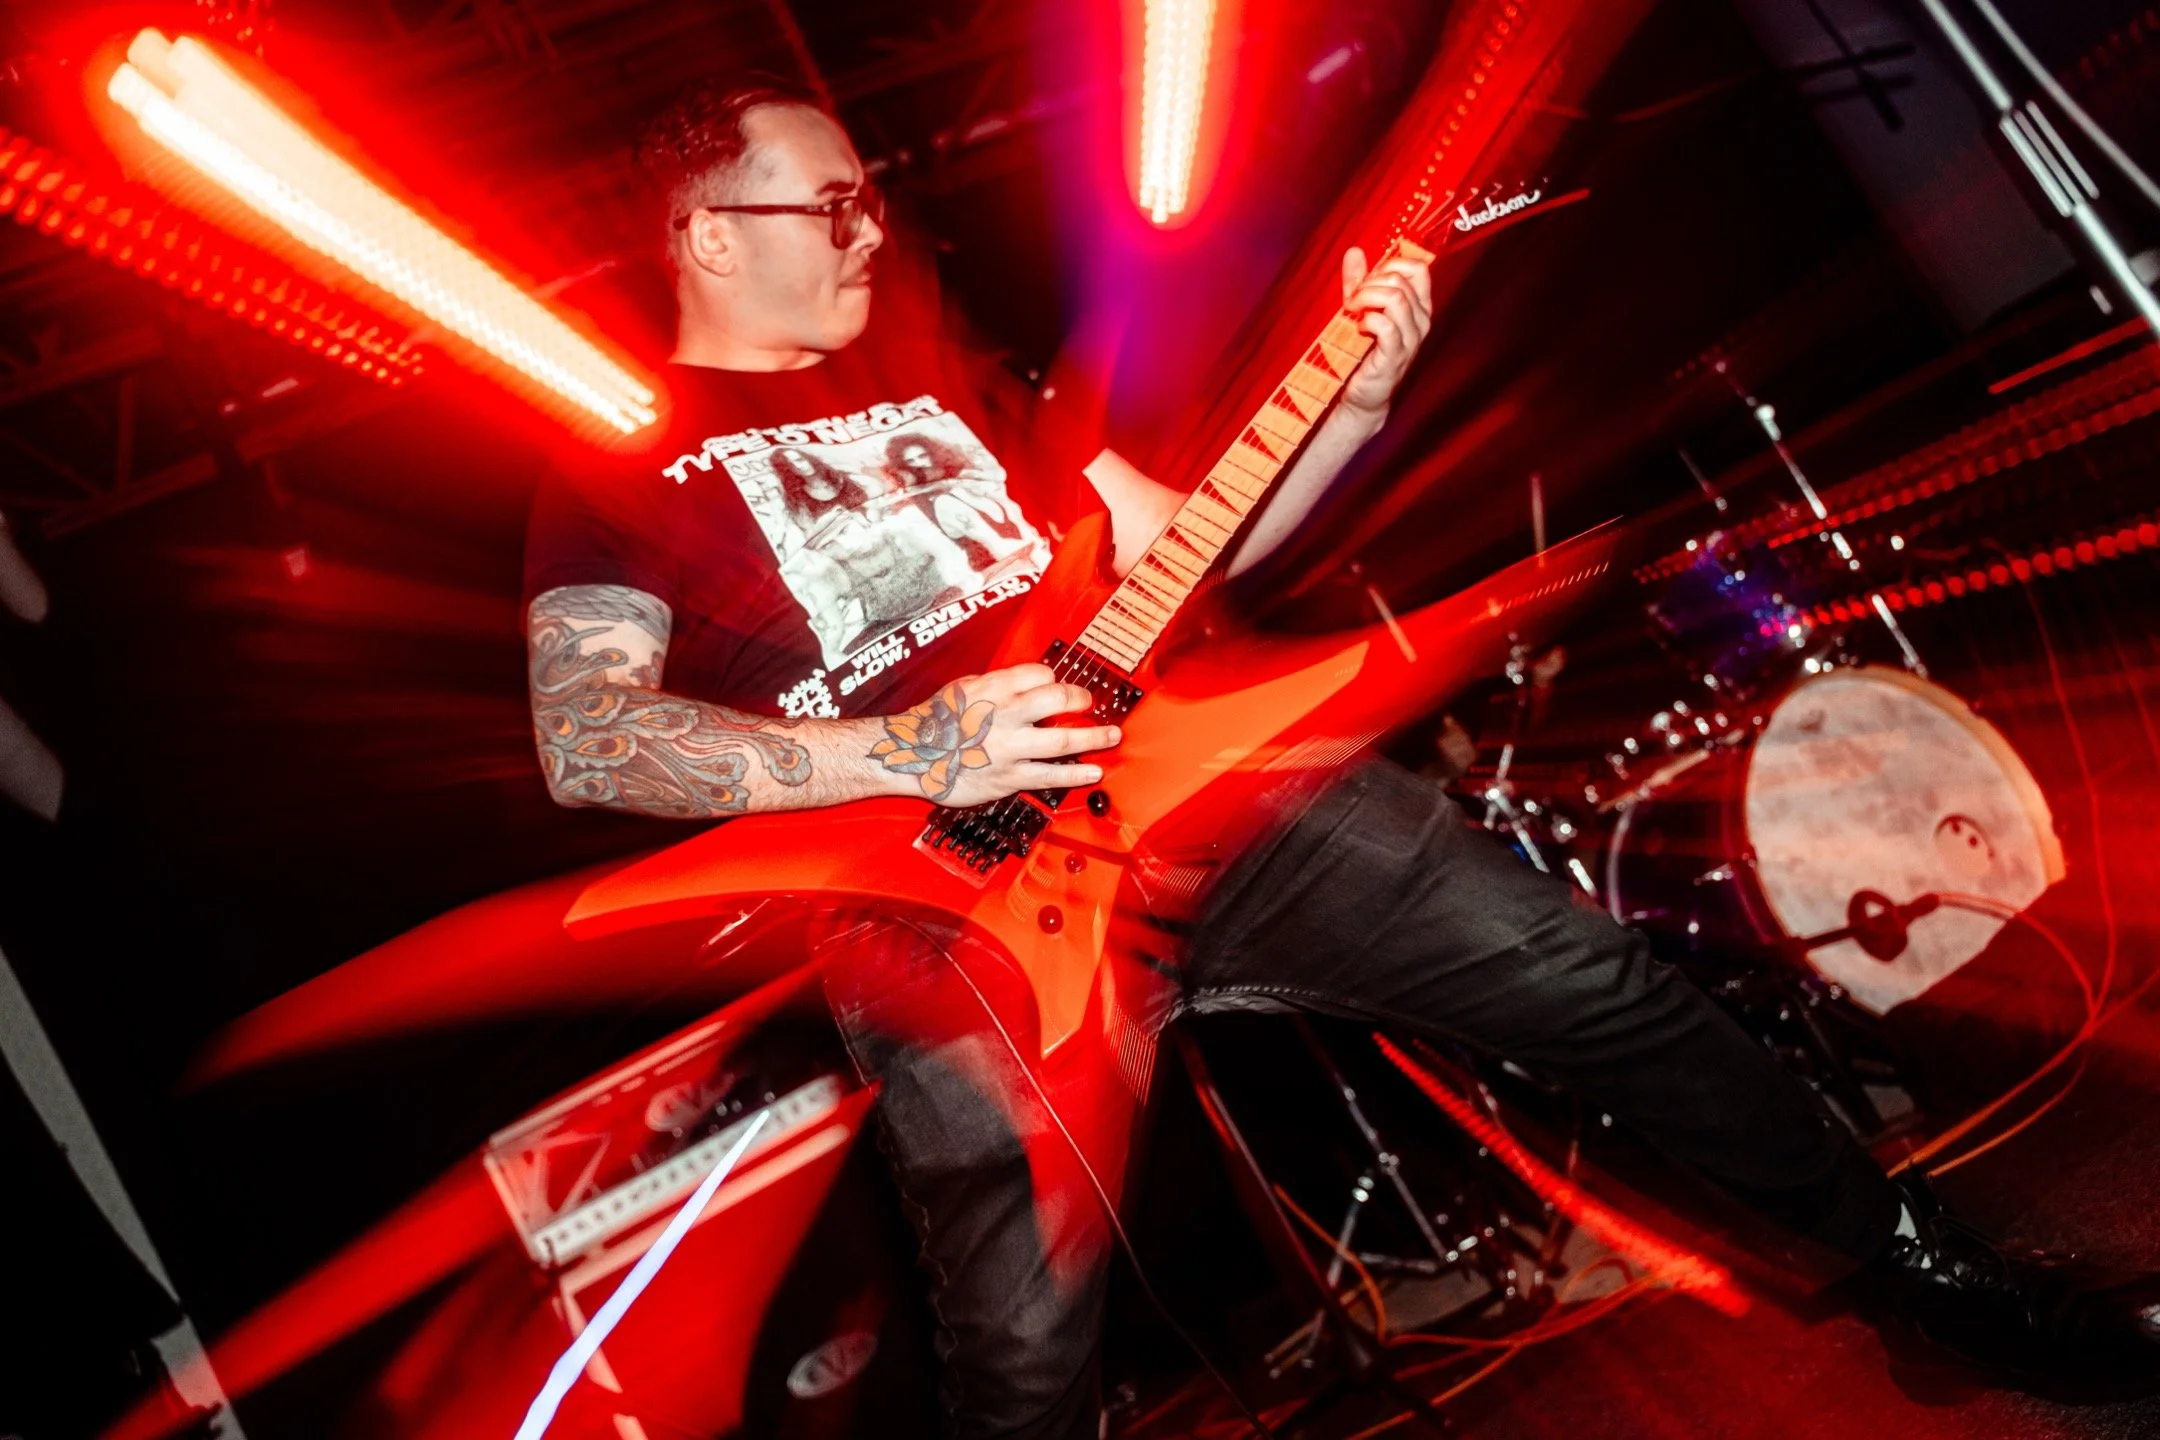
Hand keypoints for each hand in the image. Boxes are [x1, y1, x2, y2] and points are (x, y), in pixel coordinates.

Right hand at [872, 663, 1119, 807]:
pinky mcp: (1009, 777)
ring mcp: (1010, 747)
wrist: (909, 757)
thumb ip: (996, 684)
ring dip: (1093, 737)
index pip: (1040, 674)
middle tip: (1090, 704)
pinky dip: (1076, 774)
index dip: (1053, 679)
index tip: (1057, 687)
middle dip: (1081, 700)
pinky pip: (1050, 775)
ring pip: (1063, 739)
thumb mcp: (962, 687)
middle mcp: (1006, 714)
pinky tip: (1094, 772)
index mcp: (993, 687)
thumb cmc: (933, 722)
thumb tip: (1026, 681)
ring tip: (1112, 736)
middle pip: (1058, 699)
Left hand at [1336, 245, 1433, 419]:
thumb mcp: (1362, 309)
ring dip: (1366, 298)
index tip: (1367, 278)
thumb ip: (1360, 280)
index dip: (1390, 264)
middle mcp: (1421, 320)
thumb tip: (1354, 251)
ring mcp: (1411, 339)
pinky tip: (1358, 328)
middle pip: (1400, 280)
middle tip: (1352, 299)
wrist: (1365, 395)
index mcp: (1418, 306)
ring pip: (1395, 298)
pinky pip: (1385, 325)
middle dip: (1369, 283)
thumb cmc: (1365, 351)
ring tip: (1352, 310)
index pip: (1418, 268)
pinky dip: (1367, 320)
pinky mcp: (1395, 356)